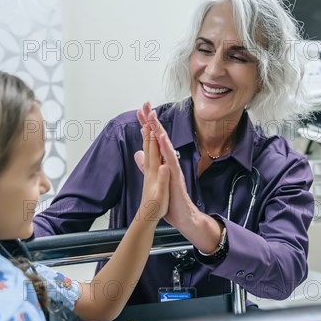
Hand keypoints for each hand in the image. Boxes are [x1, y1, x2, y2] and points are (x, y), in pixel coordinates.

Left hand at [135, 103, 198, 229]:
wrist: (182, 216)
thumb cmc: (170, 200)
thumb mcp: (153, 179)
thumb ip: (147, 165)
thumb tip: (139, 153)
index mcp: (159, 163)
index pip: (150, 140)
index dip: (144, 126)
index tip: (139, 112)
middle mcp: (166, 162)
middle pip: (157, 138)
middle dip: (151, 121)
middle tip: (146, 105)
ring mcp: (171, 168)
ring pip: (164, 145)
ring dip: (158, 130)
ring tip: (153, 117)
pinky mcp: (175, 176)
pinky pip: (170, 159)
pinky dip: (166, 148)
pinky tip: (162, 139)